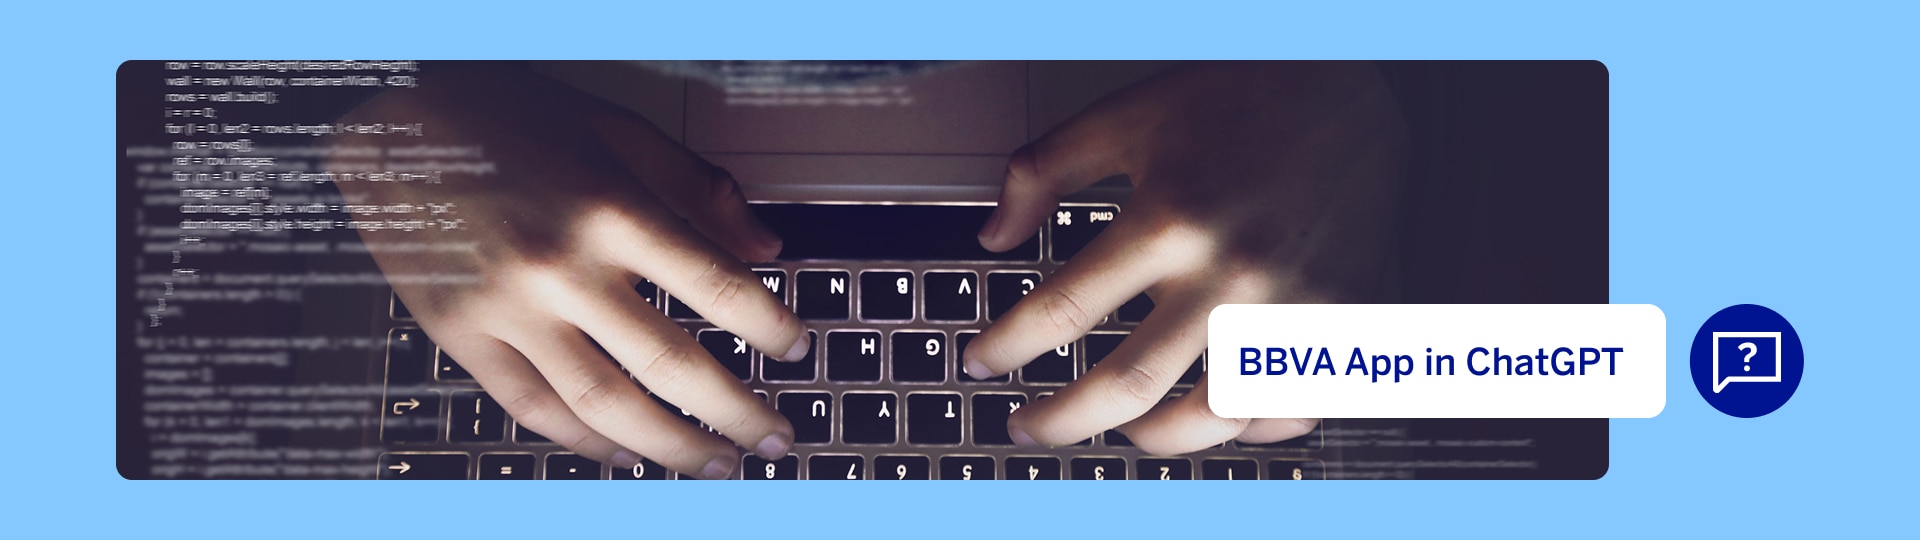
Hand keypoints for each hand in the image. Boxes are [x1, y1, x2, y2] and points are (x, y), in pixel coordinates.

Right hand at [329, 64, 806, 478]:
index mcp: (611, 207)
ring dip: (671, 447)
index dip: (769, 326)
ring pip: (606, 403)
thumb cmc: (506, 119)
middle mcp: (562, 265)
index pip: (716, 285)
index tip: (797, 348)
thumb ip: (697, 187)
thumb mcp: (614, 128)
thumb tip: (766, 249)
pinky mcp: (463, 337)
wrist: (388, 130)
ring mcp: (509, 309)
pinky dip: (586, 441)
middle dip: (736, 411)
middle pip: (671, 363)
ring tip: (715, 465)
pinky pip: (534, 407)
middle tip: (775, 438)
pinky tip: (627, 455)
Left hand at [966, 61, 1407, 454]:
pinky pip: (1288, 410)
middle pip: (1126, 386)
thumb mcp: (1127, 116)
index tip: (981, 361)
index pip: (1063, 310)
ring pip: (1208, 418)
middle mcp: (1230, 272)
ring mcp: (1287, 307)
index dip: (1004, 347)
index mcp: (1170, 217)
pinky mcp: (1337, 323)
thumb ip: (1044, 171)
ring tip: (1118, 429)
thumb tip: (995, 235)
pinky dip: (1243, 427)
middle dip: (1058, 421)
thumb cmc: (1242, 98)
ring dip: (1148, 438)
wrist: (1356, 91)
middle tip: (1027, 424)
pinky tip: (1211, 414)